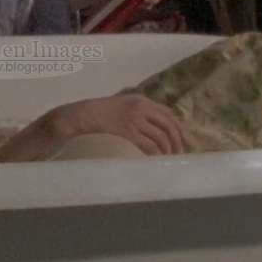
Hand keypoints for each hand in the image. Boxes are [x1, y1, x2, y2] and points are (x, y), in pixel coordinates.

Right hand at [43, 94, 184, 155]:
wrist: (80, 116)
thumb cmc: (98, 112)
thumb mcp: (120, 105)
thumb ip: (137, 111)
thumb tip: (154, 128)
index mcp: (140, 99)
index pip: (167, 113)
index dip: (177, 128)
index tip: (181, 141)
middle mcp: (141, 107)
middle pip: (168, 125)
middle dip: (177, 141)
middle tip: (178, 155)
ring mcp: (134, 119)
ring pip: (161, 137)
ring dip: (168, 150)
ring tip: (168, 161)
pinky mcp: (128, 131)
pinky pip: (149, 145)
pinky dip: (156, 154)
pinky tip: (156, 161)